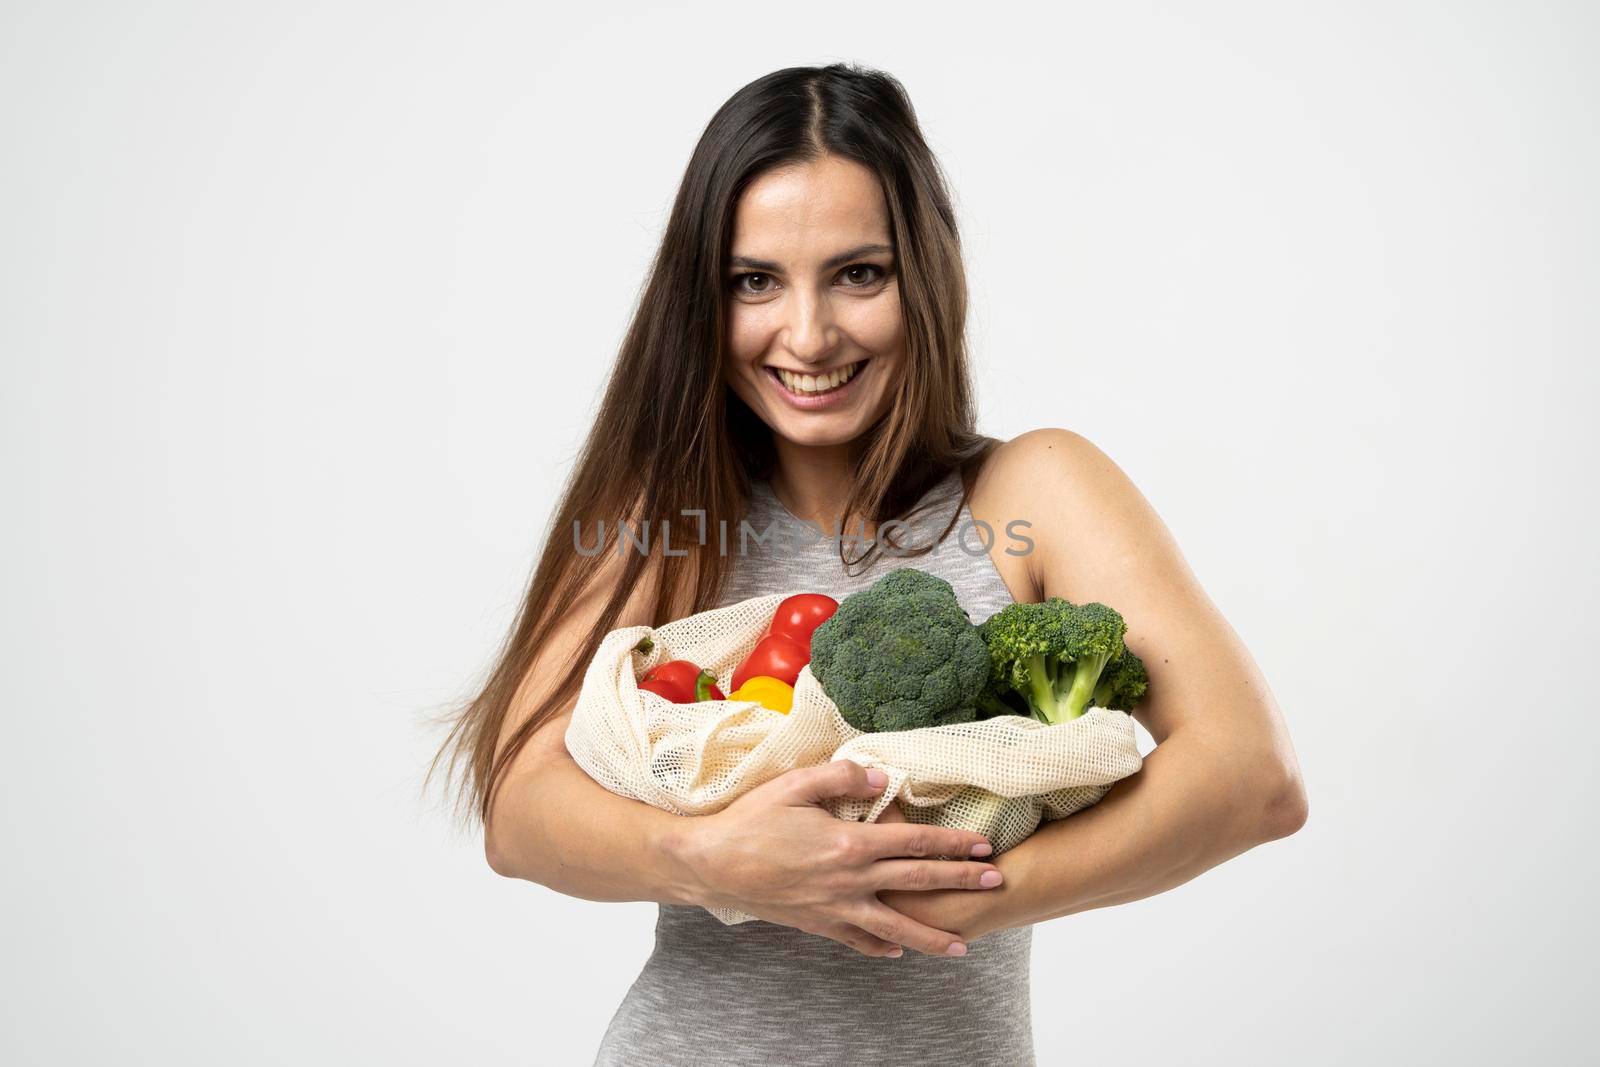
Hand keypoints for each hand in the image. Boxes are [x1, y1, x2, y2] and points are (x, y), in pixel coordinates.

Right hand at [671, 759, 1003, 957]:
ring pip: (895, 926)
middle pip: (917, 883)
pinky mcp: (816, 924)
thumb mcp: (794, 785)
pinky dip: (879, 947)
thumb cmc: (750, 821)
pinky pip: (856, 939)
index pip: (914, 844)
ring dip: (932, 935)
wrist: (710, 866)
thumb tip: (882, 778)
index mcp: (850, 844)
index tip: (982, 844)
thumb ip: (842, 777)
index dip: (952, 844)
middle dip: (960, 882)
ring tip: (963, 946)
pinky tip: (896, 951)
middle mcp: (850, 881)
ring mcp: (834, 908)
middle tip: (995, 882)